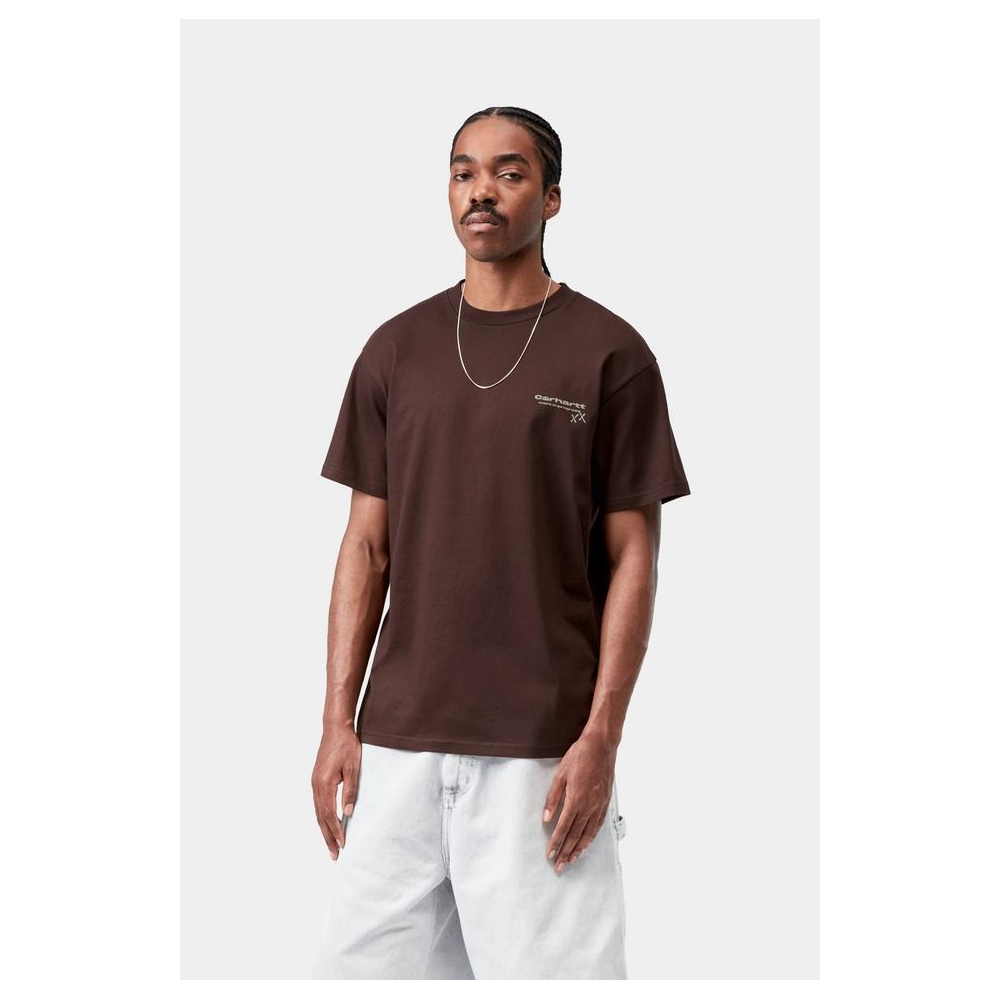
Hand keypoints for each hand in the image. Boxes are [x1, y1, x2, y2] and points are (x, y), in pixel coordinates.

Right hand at [311, 723, 361, 860]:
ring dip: (324, 830)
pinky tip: (327, 824)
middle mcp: (316, 786)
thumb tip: (348, 814)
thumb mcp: (353, 767)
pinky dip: (322, 818)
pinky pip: (318, 804)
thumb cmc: (346, 745)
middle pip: (321, 818)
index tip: (343, 845)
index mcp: (324, 784)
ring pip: (318, 812)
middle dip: (327, 838)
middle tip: (334, 856)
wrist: (335, 727)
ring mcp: (314, 783)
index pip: (329, 814)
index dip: (336, 831)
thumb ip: (350, 791)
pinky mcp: (316, 780)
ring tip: (331, 845)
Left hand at [542, 731, 616, 872]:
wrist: (601, 746)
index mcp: (576, 799)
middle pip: (575, 835)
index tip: (550, 855)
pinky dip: (591, 837)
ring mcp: (599, 805)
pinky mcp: (605, 802)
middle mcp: (589, 806)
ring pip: (588, 833)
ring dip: (578, 849)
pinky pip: (597, 825)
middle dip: (566, 852)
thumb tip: (547, 818)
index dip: (556, 843)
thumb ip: (553, 798)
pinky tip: (586, 844)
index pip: (563, 827)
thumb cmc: (579, 756)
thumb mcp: (561, 774)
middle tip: (559, 866)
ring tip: (572, 860)